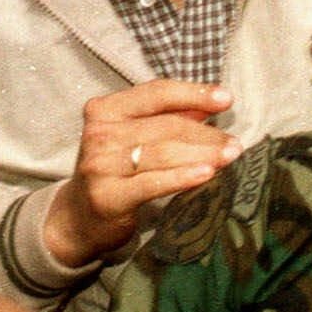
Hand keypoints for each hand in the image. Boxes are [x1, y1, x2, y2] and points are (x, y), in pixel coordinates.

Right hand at [43, 81, 241, 267]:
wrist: (78, 218)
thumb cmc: (113, 171)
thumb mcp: (131, 137)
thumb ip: (165, 118)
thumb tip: (207, 106)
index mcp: (105, 110)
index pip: (157, 93)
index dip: (194, 94)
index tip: (226, 99)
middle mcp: (100, 134)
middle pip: (165, 126)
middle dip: (206, 133)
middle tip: (234, 142)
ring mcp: (101, 165)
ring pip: (163, 153)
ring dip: (202, 154)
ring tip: (229, 156)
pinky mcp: (108, 196)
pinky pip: (153, 183)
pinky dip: (183, 177)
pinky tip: (207, 174)